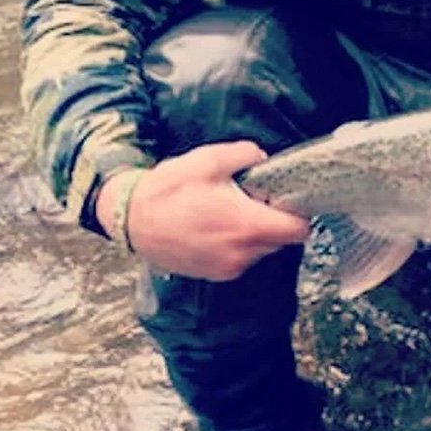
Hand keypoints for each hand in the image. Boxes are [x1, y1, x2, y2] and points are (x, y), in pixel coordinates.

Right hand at [96, 141, 310, 280]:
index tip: (288, 200)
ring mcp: (227, 268)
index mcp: (247, 225)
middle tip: (254, 201)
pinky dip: (236, 245)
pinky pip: (240, 259)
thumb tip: (263, 158)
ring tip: (229, 212)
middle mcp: (242, 253)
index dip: (299, 214)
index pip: (299, 231)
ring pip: (260, 251)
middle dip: (274, 221)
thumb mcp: (210, 160)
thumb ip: (246, 155)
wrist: (130, 219)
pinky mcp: (214, 274)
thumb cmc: (169, 189)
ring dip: (254, 234)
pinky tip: (216, 227)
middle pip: (281, 240)